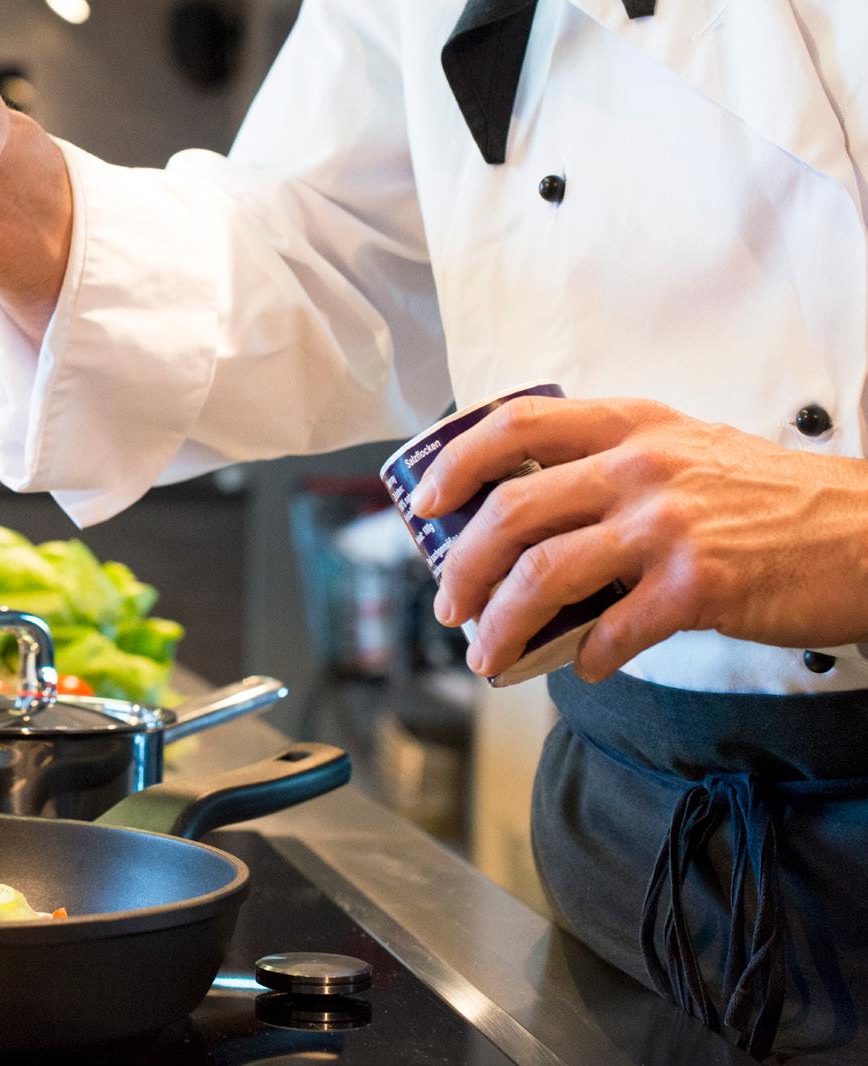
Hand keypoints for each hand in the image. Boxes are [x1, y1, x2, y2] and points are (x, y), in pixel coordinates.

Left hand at [410, 396, 867, 680]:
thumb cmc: (774, 498)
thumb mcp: (688, 451)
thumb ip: (610, 466)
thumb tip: (524, 519)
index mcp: (632, 426)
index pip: (517, 424)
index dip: (456, 462)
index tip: (427, 501)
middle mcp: (642, 466)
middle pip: (511, 512)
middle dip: (463, 568)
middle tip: (449, 604)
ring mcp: (669, 524)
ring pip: (543, 575)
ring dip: (501, 625)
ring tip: (488, 653)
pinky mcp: (700, 583)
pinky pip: (612, 631)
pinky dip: (587, 658)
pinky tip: (587, 667)